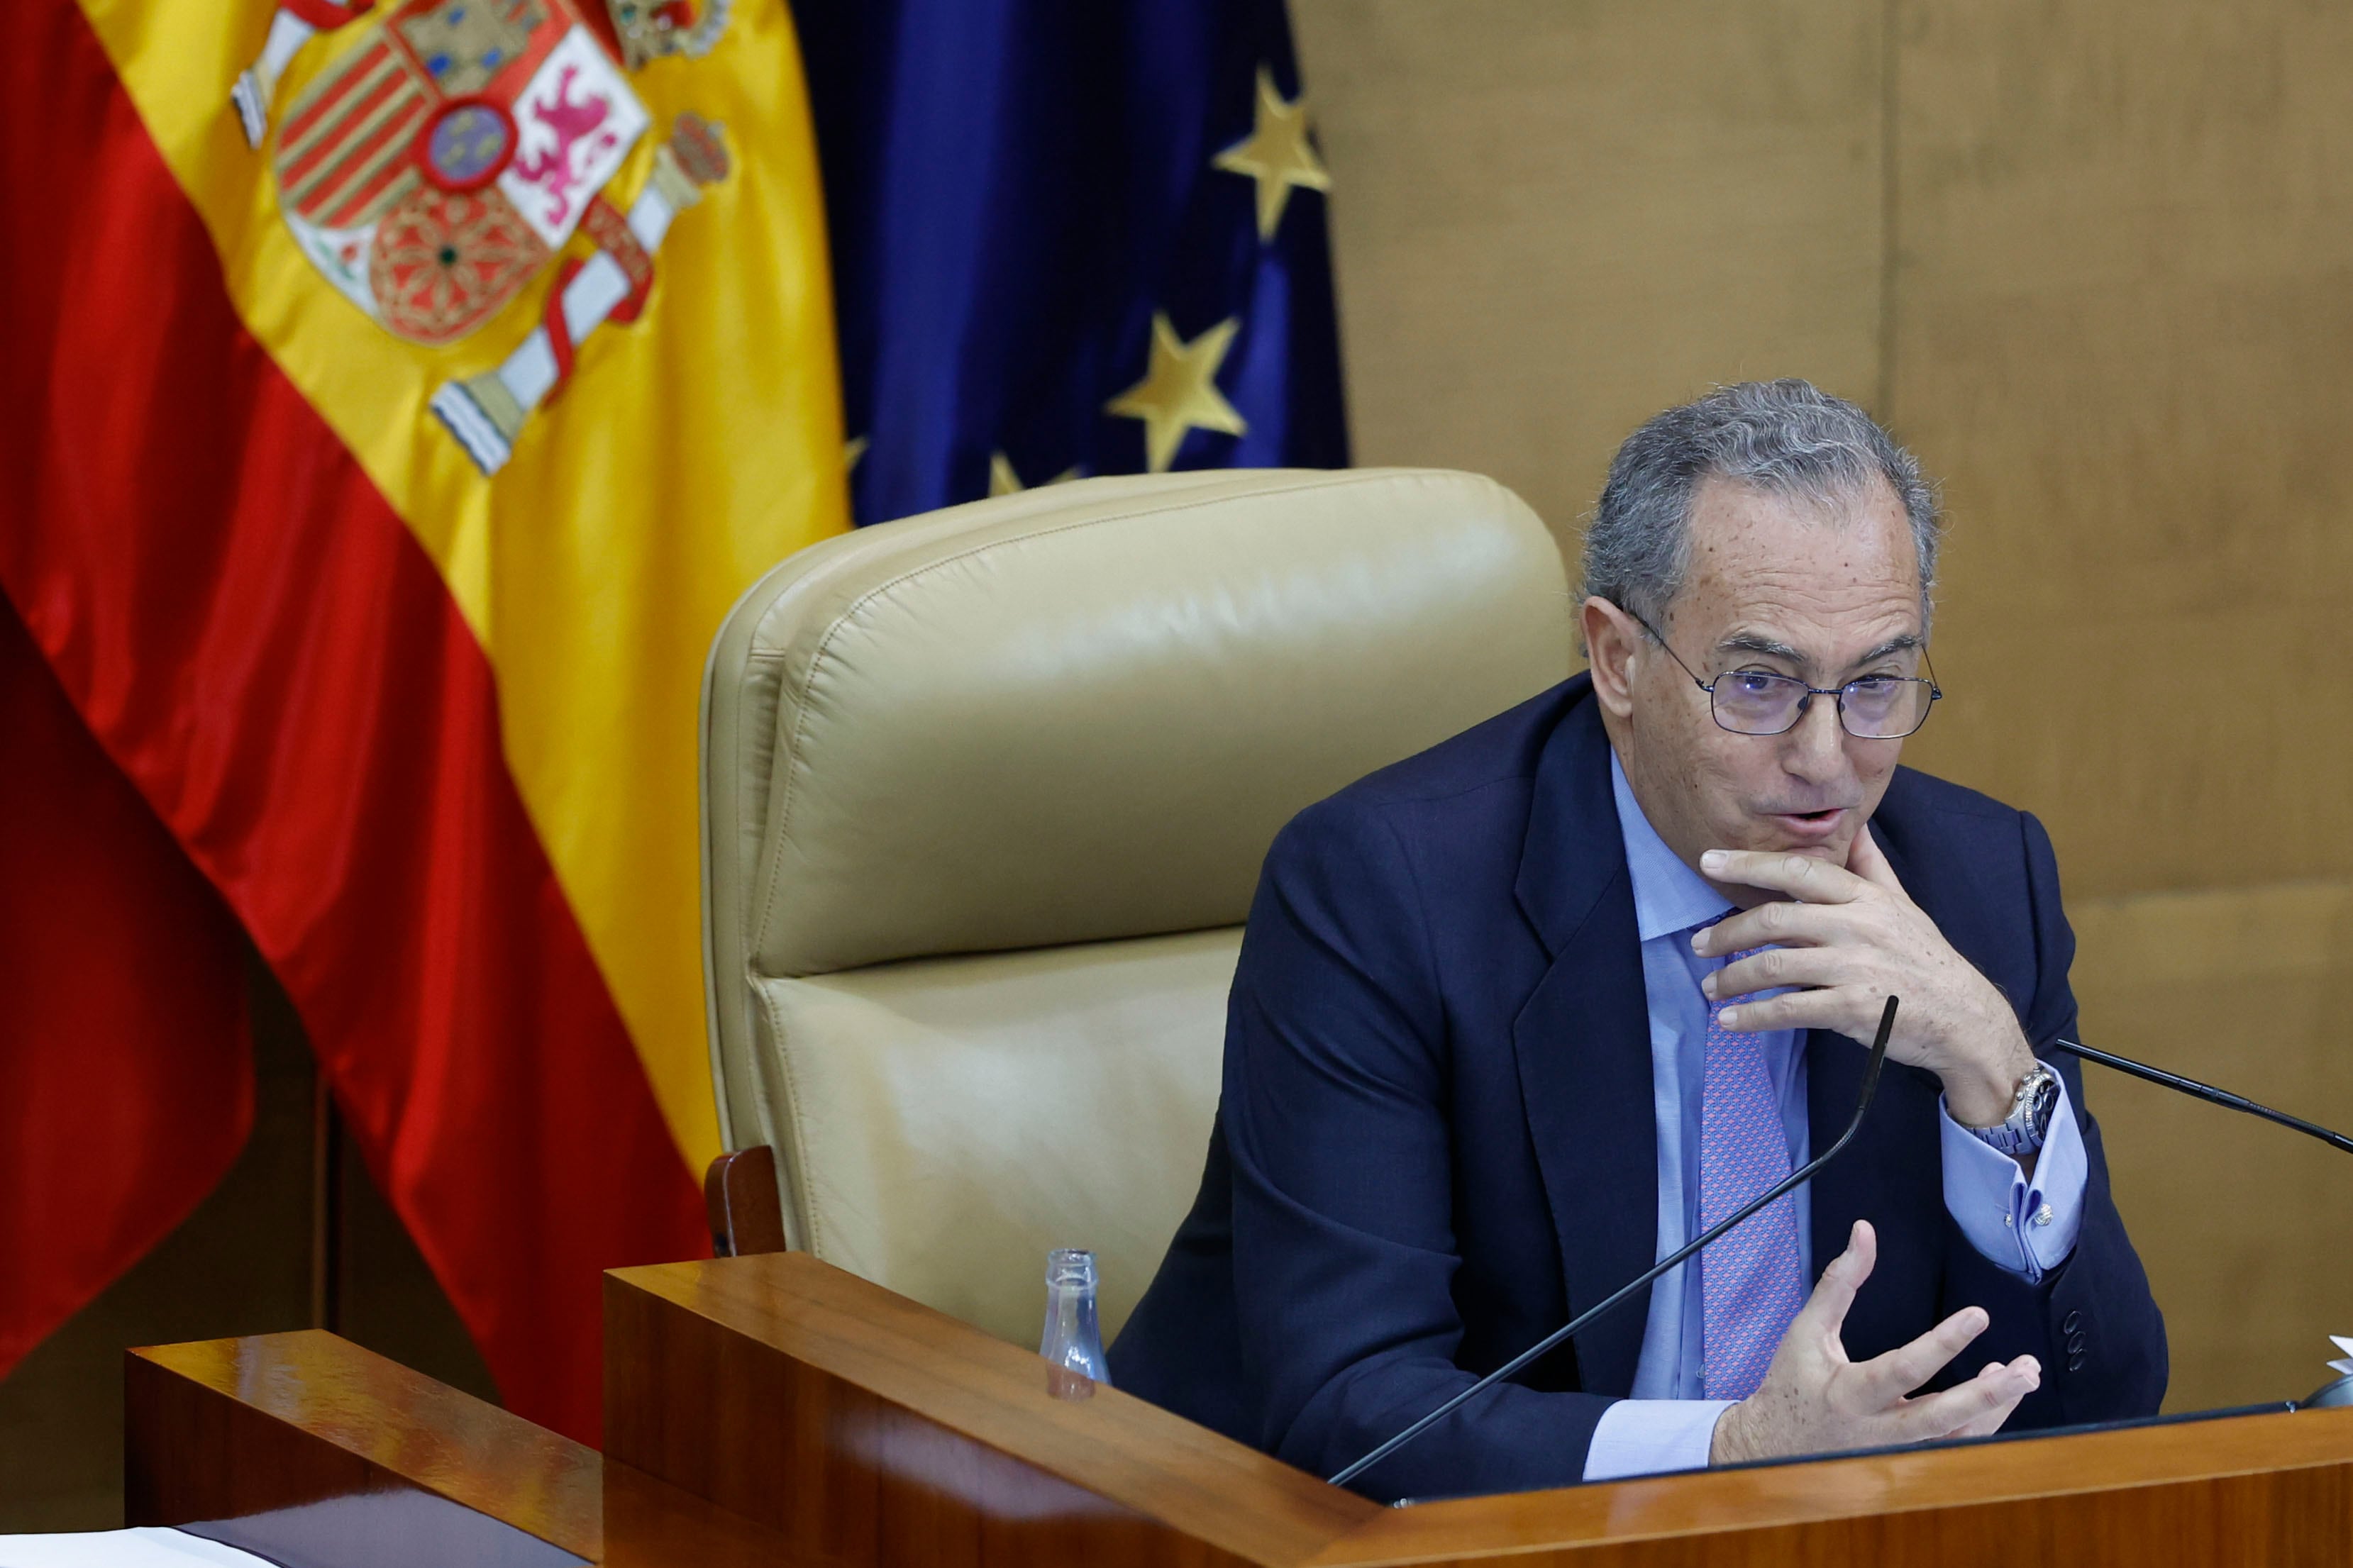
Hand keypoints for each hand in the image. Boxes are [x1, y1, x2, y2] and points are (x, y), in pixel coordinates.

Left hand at [1691, 828, 2034, 1126]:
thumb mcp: (1903, 904)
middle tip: (1698, 943)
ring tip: (1710, 987)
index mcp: (1864, 898)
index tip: (1707, 860)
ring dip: (1732, 978)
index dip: (1750, 862)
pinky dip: (1752, 1015)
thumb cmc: (1925, 958)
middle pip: (1775, 918)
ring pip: (1774, 965)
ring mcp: (1855, 968)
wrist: (1965, 1018)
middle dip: (1727, 931)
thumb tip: (1855, 825)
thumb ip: (1870, 867)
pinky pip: (1788, 1009)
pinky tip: (1729, 1020)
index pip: (1798, 869)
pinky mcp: (1852, 1009)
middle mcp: (1857, 927)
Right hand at [1709, 1221, 2039, 1464]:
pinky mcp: (1907, 1461)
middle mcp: (1877, 1431)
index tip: (1978, 1316)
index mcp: (1849, 1394)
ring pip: (1957, 1439)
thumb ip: (1839, 1282)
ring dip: (1995, 1409)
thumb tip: (1864, 1232)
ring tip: (2023, 1374)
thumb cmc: (1792, 1383)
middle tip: (2024, 1370)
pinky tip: (1997, 1394)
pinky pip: (1955, 1449)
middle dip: (1988, 1396)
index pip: (1904, 1369)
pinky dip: (1982, 1423)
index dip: (1943, 1343)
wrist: (1777, 1446)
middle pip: (1942, 1418)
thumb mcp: (1807, 1330)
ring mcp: (1896, 1453)